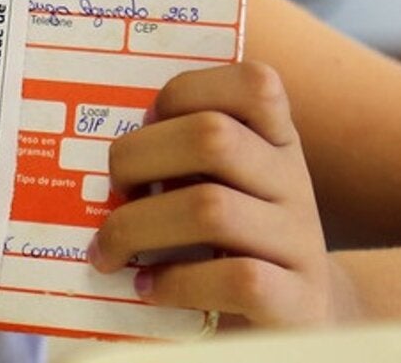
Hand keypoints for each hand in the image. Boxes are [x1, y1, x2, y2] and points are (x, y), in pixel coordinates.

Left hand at [88, 61, 347, 327]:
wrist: (306, 318)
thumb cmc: (234, 238)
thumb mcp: (220, 181)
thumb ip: (180, 152)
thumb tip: (94, 144)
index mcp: (275, 140)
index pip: (253, 83)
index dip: (185, 91)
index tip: (145, 121)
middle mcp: (294, 182)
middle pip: (214, 138)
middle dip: (138, 156)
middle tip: (113, 187)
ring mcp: (300, 242)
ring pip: (211, 208)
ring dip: (137, 227)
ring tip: (109, 250)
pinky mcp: (299, 302)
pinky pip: (237, 278)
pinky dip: (176, 282)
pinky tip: (148, 287)